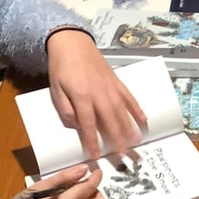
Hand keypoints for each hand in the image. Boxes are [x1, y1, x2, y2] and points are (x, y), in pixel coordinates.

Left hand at [46, 30, 146, 158]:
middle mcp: (99, 94)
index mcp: (82, 97)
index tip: (96, 156)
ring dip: (130, 128)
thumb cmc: (61, 66)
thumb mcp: (55, 89)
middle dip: (117, 140)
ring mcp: (110, 87)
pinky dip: (137, 109)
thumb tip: (76, 126)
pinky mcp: (117, 81)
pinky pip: (129, 97)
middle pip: (110, 121)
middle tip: (124, 155)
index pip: (87, 124)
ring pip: (122, 112)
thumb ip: (65, 109)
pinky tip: (143, 120)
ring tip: (136, 143)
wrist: (73, 42)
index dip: (92, 141)